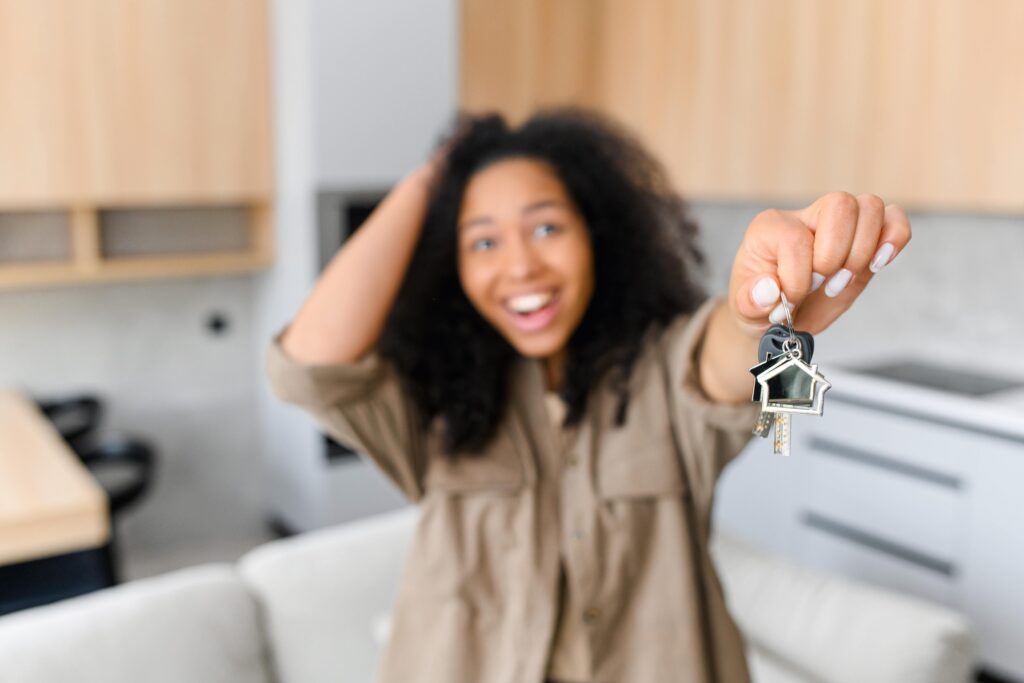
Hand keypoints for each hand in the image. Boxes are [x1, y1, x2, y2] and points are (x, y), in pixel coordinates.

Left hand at [728, 192, 911, 338]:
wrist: (780, 316)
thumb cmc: (762, 306)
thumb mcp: (746, 310)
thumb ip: (750, 301)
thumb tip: (769, 290)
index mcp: (770, 227)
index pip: (795, 238)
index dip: (798, 278)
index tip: (791, 302)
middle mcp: (805, 217)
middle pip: (839, 204)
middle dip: (835, 255)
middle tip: (822, 286)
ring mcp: (838, 225)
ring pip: (869, 206)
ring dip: (862, 251)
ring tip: (843, 281)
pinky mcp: (865, 239)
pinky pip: (893, 218)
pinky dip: (895, 238)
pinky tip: (877, 264)